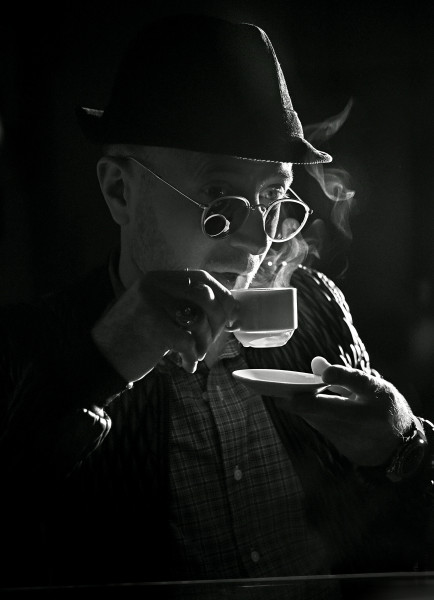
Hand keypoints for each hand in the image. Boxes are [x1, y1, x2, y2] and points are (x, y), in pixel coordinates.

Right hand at [91, 270, 237, 381]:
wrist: (100, 359)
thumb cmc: (132, 337)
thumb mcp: (154, 309)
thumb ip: (182, 302)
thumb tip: (228, 308)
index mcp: (157, 279)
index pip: (201, 278)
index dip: (222, 295)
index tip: (230, 313)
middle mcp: (155, 287)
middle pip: (206, 297)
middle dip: (219, 320)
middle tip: (213, 338)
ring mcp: (154, 307)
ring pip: (200, 321)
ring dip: (205, 342)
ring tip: (196, 353)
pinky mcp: (155, 330)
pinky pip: (189, 342)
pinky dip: (193, 357)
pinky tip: (187, 364)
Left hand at [273, 356, 413, 465]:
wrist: (400, 445)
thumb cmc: (382, 407)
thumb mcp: (371, 386)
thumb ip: (343, 375)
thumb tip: (315, 363)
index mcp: (377, 396)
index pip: (360, 382)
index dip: (341, 376)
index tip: (325, 373)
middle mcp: (368, 418)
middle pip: (330, 409)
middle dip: (302, 402)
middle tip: (280, 395)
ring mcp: (359, 437)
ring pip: (322, 422)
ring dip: (302, 410)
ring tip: (283, 399)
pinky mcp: (349, 450)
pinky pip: (325, 431)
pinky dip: (312, 420)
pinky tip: (301, 411)